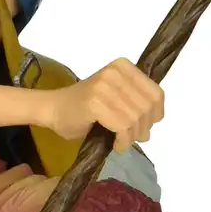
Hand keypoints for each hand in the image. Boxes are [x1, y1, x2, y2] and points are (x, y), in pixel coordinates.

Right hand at [42, 58, 163, 152]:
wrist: (54, 110)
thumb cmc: (84, 108)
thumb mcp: (116, 99)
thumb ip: (136, 106)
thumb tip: (150, 129)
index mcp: (123, 66)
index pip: (156, 93)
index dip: (155, 114)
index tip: (145, 127)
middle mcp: (115, 72)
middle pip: (147, 107)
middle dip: (143, 129)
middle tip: (132, 139)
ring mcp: (104, 86)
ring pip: (135, 118)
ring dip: (131, 137)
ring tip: (121, 142)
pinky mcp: (95, 102)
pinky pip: (122, 126)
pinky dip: (123, 141)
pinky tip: (117, 145)